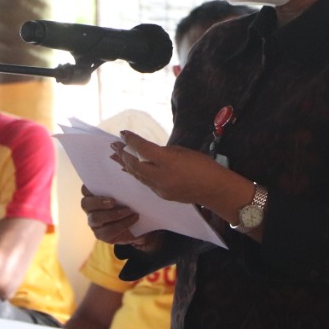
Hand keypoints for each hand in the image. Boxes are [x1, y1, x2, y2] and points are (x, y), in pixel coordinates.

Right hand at [80, 185, 145, 246]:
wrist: (140, 225)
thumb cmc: (132, 203)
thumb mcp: (129, 193)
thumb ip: (123, 185)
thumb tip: (128, 172)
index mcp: (94, 195)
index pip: (85, 189)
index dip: (90, 187)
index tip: (104, 184)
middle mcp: (90, 209)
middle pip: (85, 203)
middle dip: (98, 202)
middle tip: (113, 201)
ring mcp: (94, 223)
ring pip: (95, 218)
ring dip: (113, 214)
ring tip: (129, 210)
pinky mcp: (101, 235)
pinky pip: (107, 231)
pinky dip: (122, 224)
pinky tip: (133, 219)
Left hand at [111, 131, 228, 205]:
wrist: (214, 189)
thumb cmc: (203, 166)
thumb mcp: (183, 152)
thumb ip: (164, 152)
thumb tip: (148, 151)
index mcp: (169, 162)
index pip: (144, 149)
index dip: (131, 141)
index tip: (122, 133)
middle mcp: (161, 176)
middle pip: (136, 165)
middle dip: (124, 154)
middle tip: (114, 145)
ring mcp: (160, 188)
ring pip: (138, 176)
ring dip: (126, 165)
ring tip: (115, 156)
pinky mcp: (162, 195)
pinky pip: (145, 183)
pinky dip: (136, 174)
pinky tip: (130, 169)